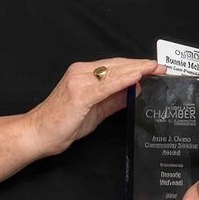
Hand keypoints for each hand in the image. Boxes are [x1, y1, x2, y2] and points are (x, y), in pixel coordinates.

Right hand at [23, 58, 158, 157]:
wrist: (36, 134)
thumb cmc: (61, 124)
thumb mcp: (95, 110)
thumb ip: (115, 99)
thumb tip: (137, 89)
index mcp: (83, 74)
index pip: (115, 66)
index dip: (136, 66)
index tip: (155, 67)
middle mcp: (80, 72)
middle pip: (117, 65)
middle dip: (141, 66)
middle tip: (162, 67)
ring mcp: (79, 81)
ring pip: (114, 71)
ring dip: (137, 69)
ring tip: (155, 69)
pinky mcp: (79, 94)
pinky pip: (107, 85)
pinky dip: (124, 79)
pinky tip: (138, 77)